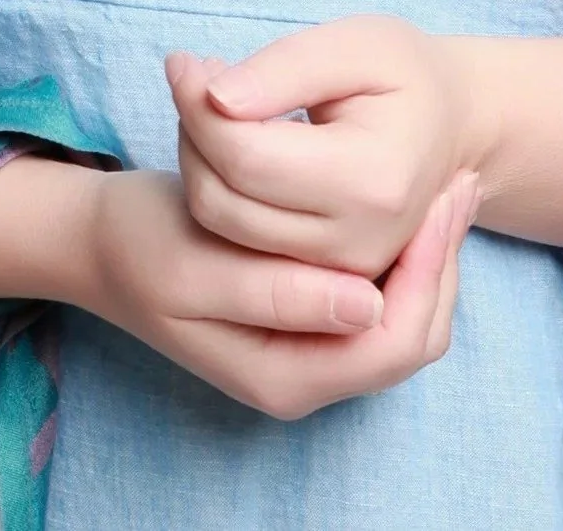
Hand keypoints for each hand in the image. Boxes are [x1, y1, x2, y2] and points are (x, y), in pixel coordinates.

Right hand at [80, 165, 479, 421]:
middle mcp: (306, 378)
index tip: (442, 194)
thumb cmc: (143, 244)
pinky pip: (381, 301)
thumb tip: (366, 304)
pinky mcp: (308, 320)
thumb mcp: (196, 266)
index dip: (428, 270)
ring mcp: (310, 353)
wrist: (104, 241)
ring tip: (446, 187)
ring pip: (404, 322)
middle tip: (458, 184)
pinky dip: (404, 256)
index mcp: (284, 376)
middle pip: (413, 339)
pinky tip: (409, 202)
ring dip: (430, 258)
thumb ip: (276, 293)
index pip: (394, 341)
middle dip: (442, 263)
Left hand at [164, 15, 484, 277]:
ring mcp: (343, 272)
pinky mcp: (327, 280)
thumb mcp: (355, 45)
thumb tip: (214, 98)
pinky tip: (231, 141)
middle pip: (224, 202)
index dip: (197, 107)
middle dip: (192, 135)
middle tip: (195, 77)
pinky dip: (219, 189)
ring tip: (212, 104)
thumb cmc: (405, 74)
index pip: (247, 158)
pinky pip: (241, 242)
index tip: (181, 61)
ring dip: (198, 162)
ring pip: (223, 228)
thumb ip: (285, 69)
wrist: (451, 125)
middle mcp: (358, 243)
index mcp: (372, 180)